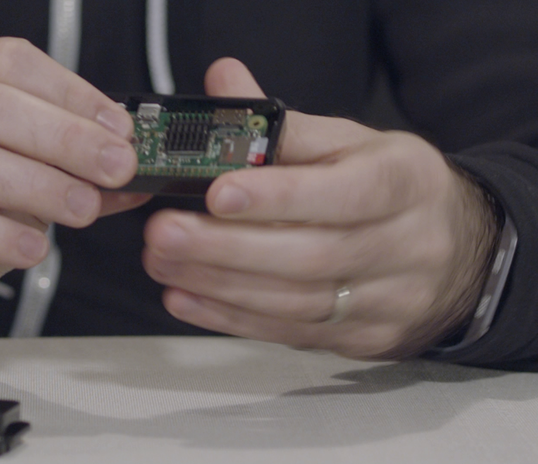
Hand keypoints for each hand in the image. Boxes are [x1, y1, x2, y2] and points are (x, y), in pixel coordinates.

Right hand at [0, 38, 148, 341]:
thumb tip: (138, 176)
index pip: (6, 62)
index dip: (70, 92)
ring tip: (82, 208)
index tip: (120, 129)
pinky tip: (32, 247)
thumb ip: (74, 174)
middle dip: (62, 136)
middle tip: (115, 168)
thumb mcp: (23, 184)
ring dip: (33, 184)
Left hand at [143, 58, 497, 358]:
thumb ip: (284, 124)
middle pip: (312, 256)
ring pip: (296, 302)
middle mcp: (405, 246)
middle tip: (164, 233)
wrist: (457, 251)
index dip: (280, 197)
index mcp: (405, 181)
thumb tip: (222, 82)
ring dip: (219, 284)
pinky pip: (289, 332)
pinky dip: (229, 317)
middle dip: (228, 248)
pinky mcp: (362, 339)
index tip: (218, 192)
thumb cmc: (389, 188)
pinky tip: (185, 296)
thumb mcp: (353, 143)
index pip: (346, 193)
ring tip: (162, 262)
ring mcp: (387, 301)